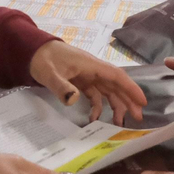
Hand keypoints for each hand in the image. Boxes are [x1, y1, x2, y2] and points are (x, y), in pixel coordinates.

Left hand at [30, 41, 146, 124]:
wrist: (31, 51)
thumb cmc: (42, 59)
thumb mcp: (49, 74)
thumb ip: (61, 86)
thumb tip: (74, 100)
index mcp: (91, 65)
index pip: (116, 76)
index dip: (131, 88)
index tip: (142, 101)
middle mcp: (93, 70)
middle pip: (116, 85)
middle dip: (128, 100)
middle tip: (138, 117)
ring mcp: (87, 75)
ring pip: (107, 91)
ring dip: (115, 105)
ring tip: (120, 122)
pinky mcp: (81, 81)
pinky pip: (95, 94)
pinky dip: (97, 106)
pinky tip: (95, 119)